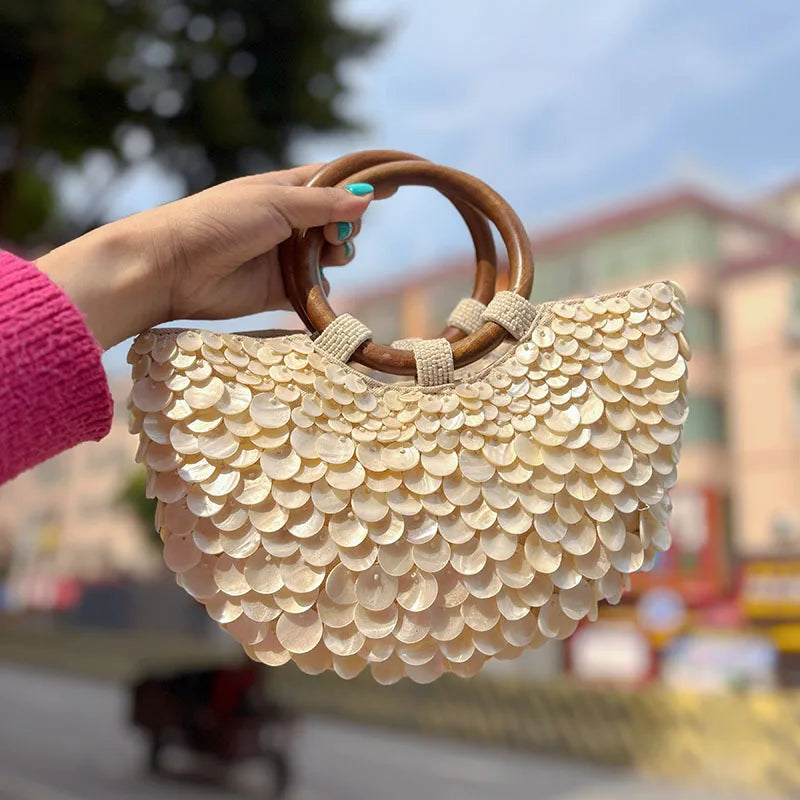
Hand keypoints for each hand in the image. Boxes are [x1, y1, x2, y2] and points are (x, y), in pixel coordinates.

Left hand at [35, 164, 373, 348]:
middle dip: (347, 225)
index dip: (363, 184)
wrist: (175, 268)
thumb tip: (367, 197)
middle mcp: (290, 221)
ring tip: (327, 255)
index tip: (395, 187)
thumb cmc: (218, 221)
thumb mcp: (275, 203)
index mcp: (286, 190)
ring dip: (339, 254)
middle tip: (334, 233)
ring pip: (333, 255)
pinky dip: (323, 288)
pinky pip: (317, 289)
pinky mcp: (281, 290)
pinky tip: (317, 285)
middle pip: (340, 221)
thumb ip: (323, 204)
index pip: (334, 182)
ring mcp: (287, 256)